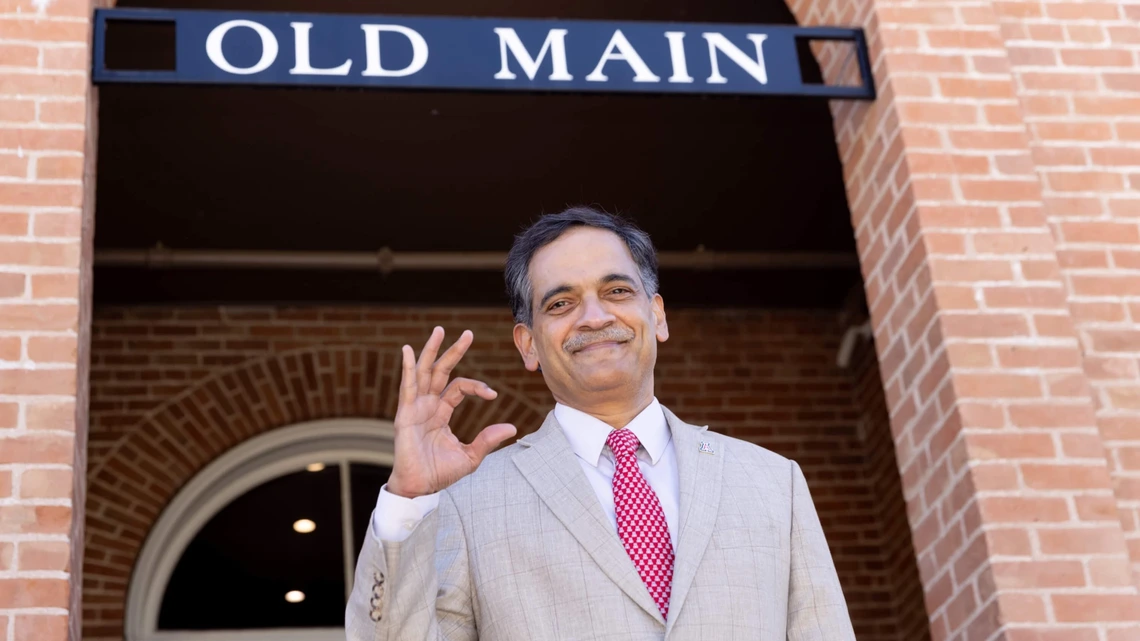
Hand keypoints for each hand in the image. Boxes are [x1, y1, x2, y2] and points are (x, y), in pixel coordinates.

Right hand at [386, 327, 517, 497]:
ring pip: (424, 372)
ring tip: (440, 330)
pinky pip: (406, 387)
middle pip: (441, 371)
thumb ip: (488, 440)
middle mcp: (428, 405)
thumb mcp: (471, 456)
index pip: (460, 388)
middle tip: (468, 333)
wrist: (420, 488)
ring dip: (432, 350)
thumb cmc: (440, 474)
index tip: (493, 395)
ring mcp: (415, 407)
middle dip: (454, 351)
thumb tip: (512, 427)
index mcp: (441, 412)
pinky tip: (407, 350)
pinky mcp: (405, 414)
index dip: (477, 387)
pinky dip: (407, 368)